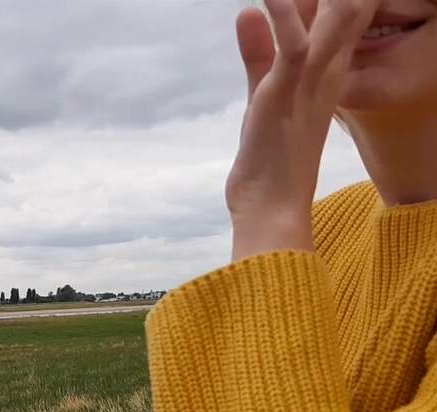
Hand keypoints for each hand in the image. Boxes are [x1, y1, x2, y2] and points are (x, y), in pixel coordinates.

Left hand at [225, 0, 377, 260]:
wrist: (271, 207)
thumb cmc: (268, 158)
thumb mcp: (261, 94)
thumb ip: (257, 53)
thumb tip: (247, 12)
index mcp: (327, 70)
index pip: (343, 11)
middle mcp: (328, 69)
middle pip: (349, 4)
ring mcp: (310, 78)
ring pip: (332, 13)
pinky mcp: (285, 90)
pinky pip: (292, 41)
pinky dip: (283, 12)